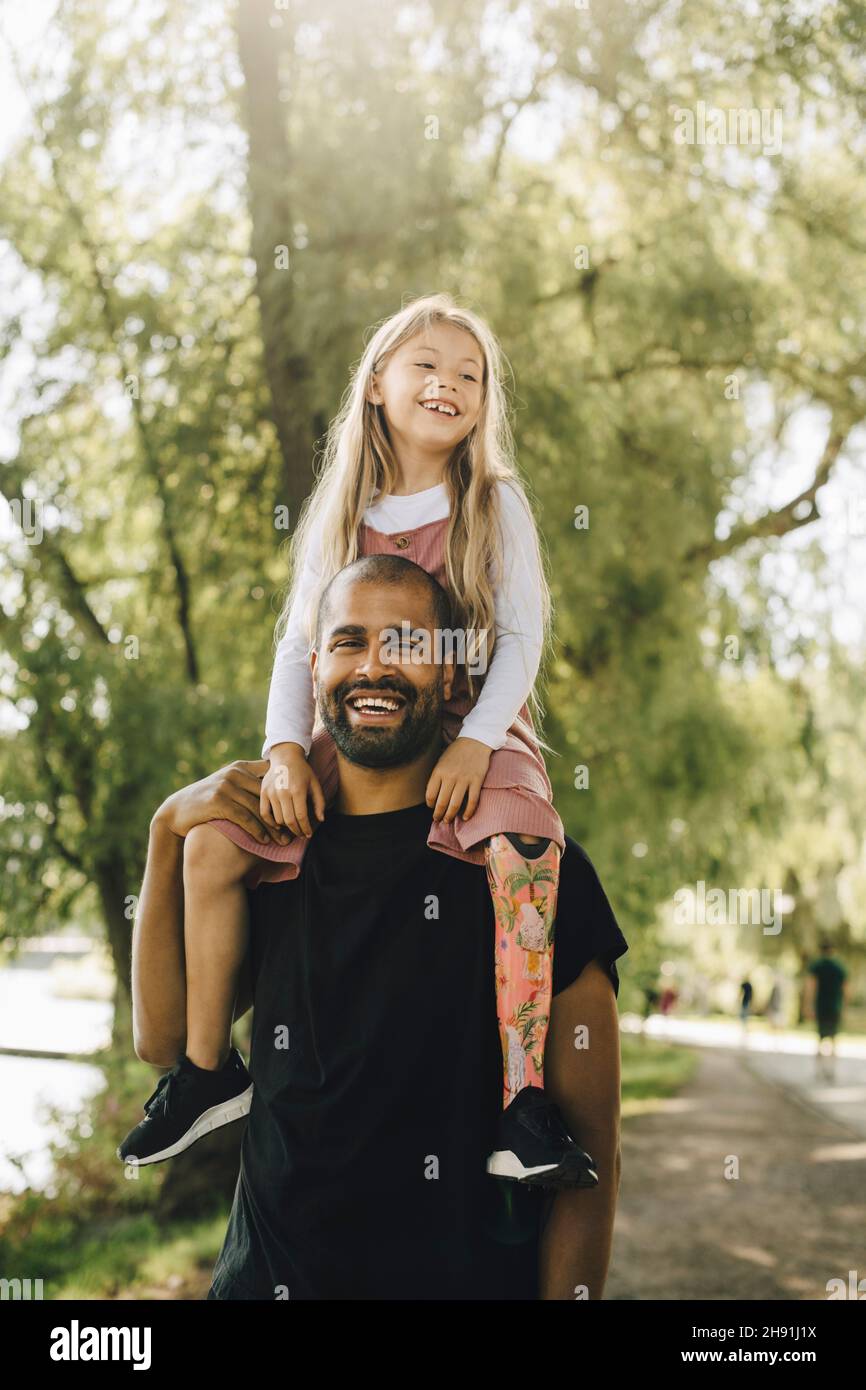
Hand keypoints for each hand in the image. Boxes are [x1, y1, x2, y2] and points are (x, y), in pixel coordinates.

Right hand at [154, 759, 285, 844]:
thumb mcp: (227, 785)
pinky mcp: (218, 801)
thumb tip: (277, 791)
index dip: (285, 789)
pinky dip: (257, 830)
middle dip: (281, 813)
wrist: (177, 810)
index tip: (298, 806)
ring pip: (258, 808)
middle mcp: (234, 773)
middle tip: (294, 829)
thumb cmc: (207, 801)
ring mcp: (226, 786)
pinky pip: (245, 818)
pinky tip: (264, 841)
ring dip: (272, 827)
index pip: (270, 774)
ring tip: (283, 840)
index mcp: (240, 766)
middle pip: (267, 794)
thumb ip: (247, 783)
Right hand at [261, 745, 325, 838]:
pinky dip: (270, 822)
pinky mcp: (263, 792)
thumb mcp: (315, 784)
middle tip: (302, 834)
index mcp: (298, 790)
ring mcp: (271, 792)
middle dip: (297, 831)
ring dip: (286, 827)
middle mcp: (283, 792)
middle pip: (289, 820)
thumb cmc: (303, 771)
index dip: (306, 828)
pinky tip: (278, 824)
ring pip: (277, 819)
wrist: (285, 756)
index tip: (309, 834)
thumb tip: (321, 820)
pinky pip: (264, 813)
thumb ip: (320, 802)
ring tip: (293, 827)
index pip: (301, 816)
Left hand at [425, 737, 491, 823]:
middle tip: (438, 819)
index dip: (430, 804)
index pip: (430, 794)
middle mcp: (450, 777)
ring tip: (448, 820)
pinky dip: (468, 812)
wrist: (475, 741)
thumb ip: (437, 777)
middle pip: (442, 802)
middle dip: (438, 814)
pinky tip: (465, 817)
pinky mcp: (476, 781)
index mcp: (439, 771)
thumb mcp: (441, 761)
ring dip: (450, 815)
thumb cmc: (456, 752)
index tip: (431, 808)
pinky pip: (472, 801)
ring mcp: (464, 780)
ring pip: (455, 804)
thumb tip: (434, 796)